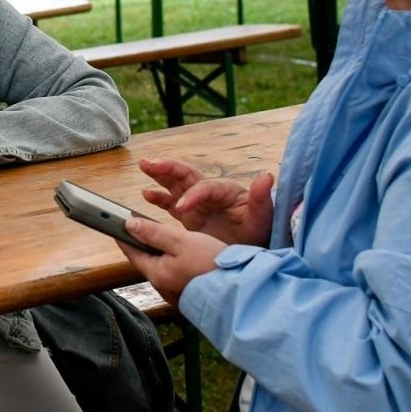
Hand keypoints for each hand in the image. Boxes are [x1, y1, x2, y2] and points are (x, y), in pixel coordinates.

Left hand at [117, 217, 227, 305]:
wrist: (240, 292)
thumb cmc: (211, 265)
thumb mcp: (180, 241)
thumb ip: (154, 232)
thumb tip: (129, 225)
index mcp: (156, 274)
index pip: (131, 252)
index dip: (125, 235)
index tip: (118, 224)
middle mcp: (163, 287)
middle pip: (147, 260)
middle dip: (145, 244)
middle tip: (145, 226)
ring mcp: (176, 293)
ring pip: (163, 268)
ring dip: (163, 253)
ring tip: (169, 239)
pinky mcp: (190, 295)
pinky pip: (177, 276)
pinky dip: (176, 263)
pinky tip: (187, 256)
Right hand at [138, 157, 273, 246]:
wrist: (255, 247)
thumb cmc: (260, 230)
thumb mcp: (263, 216)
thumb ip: (261, 197)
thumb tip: (266, 176)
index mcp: (224, 191)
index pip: (205, 188)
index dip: (192, 195)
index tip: (181, 207)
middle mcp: (209, 192)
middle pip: (186, 175)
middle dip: (168, 168)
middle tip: (150, 163)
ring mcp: (198, 203)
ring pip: (175, 184)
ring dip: (160, 174)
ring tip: (145, 166)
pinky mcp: (190, 215)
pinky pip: (172, 203)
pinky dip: (159, 198)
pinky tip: (147, 194)